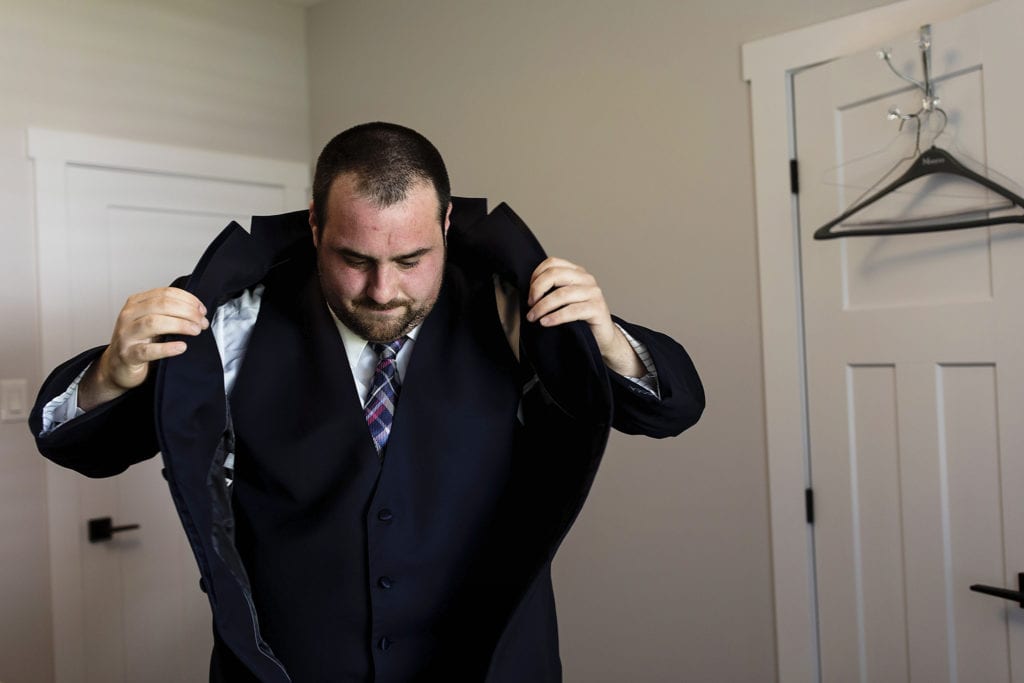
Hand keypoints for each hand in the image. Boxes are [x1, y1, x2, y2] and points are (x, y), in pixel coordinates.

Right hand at [79, 287, 207, 409]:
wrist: (117, 367)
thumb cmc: (139, 342)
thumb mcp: (153, 322)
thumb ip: (170, 313)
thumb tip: (199, 311)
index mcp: (136, 303)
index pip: (165, 293)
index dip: (187, 300)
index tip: (202, 310)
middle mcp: (129, 316)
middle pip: (161, 305)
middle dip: (187, 311)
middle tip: (202, 322)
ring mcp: (126, 335)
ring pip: (153, 323)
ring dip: (180, 325)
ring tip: (195, 331)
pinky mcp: (127, 355)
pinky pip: (147, 350)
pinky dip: (167, 348)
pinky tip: (181, 347)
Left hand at [525, 257, 644, 376]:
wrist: (601, 336)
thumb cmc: (579, 318)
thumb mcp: (564, 300)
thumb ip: (551, 290)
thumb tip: (528, 292)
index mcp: (577, 272)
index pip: (552, 263)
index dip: (536, 276)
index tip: (530, 294)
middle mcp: (586, 279)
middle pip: (555, 275)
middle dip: (537, 290)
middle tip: (530, 305)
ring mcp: (593, 293)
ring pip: (562, 294)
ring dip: (543, 306)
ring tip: (533, 317)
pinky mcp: (597, 308)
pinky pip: (572, 311)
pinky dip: (555, 317)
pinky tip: (545, 322)